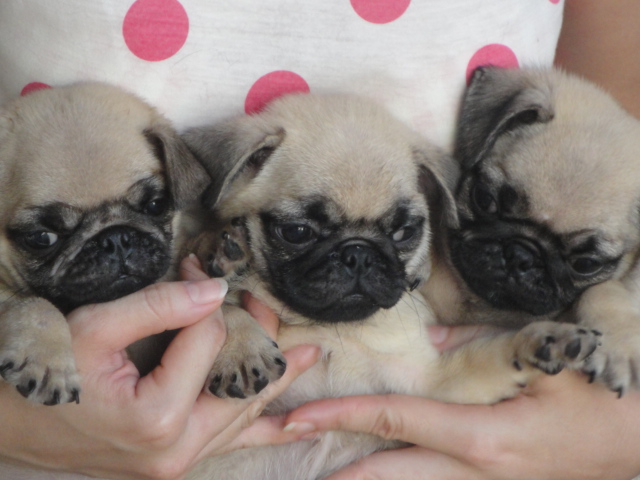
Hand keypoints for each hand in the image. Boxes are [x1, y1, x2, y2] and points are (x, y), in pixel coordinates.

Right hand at [0, 256, 318, 479]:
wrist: (6, 424)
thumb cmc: (39, 375)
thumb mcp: (94, 329)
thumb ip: (159, 307)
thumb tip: (217, 288)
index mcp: (157, 418)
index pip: (209, 342)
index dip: (206, 297)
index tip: (194, 266)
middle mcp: (175, 451)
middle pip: (242, 384)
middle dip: (259, 339)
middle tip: (270, 307)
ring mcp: (175, 463)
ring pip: (242, 415)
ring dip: (273, 379)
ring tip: (309, 355)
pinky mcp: (170, 462)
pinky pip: (228, 442)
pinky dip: (261, 427)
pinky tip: (292, 424)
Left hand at [284, 326, 639, 479]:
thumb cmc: (600, 399)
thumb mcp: (543, 360)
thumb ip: (477, 349)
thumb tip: (429, 342)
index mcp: (483, 437)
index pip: (395, 422)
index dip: (341, 417)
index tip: (297, 416)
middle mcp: (476, 474)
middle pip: (389, 474)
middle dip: (338, 472)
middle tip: (292, 460)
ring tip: (326, 476)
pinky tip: (384, 475)